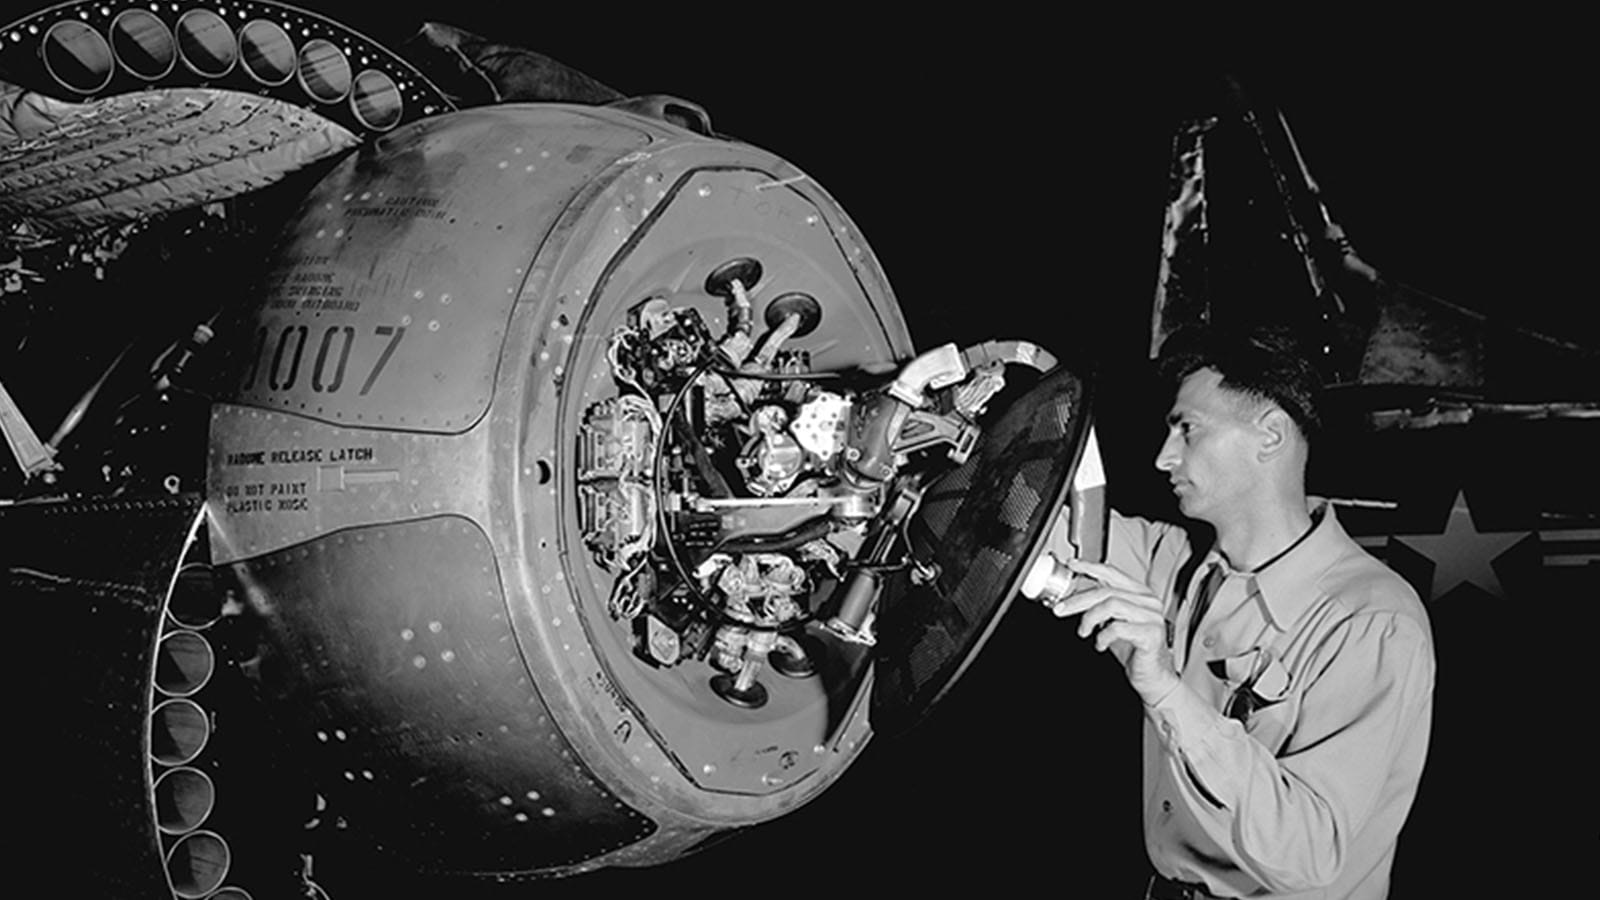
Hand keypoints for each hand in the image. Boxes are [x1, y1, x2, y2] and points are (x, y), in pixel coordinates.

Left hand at [1051, 559, 1180, 706]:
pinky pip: (1118, 628)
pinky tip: (1100, 644)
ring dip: (1090, 618)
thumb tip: (1073, 597)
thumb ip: (1101, 606)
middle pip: (1107, 590)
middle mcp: (1148, 602)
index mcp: (1140, 594)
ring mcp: (1152, 618)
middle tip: (1061, 609)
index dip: (1090, 567)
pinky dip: (1103, 636)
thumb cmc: (1134, 650)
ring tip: (1083, 631)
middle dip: (1078, 599)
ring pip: (1112, 605)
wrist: (1153, 676)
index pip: (1113, 573)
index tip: (1072, 566)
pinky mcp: (1151, 634)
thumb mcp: (1113, 623)